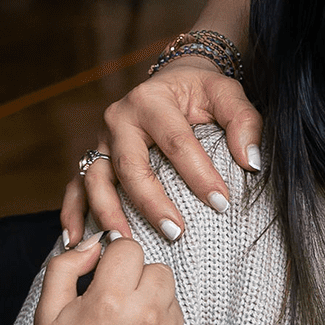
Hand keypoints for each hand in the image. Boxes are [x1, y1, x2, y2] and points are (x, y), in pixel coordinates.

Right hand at [32, 234, 195, 324]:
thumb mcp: (47, 314)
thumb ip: (67, 267)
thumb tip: (95, 242)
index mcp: (110, 300)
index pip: (129, 248)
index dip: (113, 262)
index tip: (103, 282)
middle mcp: (147, 315)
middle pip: (157, 269)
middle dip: (136, 282)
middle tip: (114, 310)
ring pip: (170, 296)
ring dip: (151, 306)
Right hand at [62, 60, 262, 245]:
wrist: (172, 81)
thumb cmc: (201, 91)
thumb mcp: (227, 93)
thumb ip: (243, 122)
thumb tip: (251, 162)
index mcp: (151, 100)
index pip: (176, 142)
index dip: (198, 174)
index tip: (221, 203)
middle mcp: (118, 119)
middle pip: (130, 166)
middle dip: (151, 202)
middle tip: (176, 232)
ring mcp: (100, 141)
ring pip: (96, 180)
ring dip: (108, 214)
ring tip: (125, 243)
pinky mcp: (92, 158)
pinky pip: (76, 188)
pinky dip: (73, 215)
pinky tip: (78, 242)